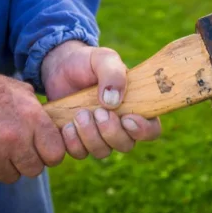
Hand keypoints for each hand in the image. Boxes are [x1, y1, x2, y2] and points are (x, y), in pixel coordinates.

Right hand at [0, 54, 64, 187]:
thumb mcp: (23, 93)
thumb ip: (41, 114)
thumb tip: (55, 128)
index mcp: (33, 119)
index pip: (56, 155)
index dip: (50, 154)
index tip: (43, 150)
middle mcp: (16, 139)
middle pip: (35, 170)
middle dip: (29, 161)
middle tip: (19, 150)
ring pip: (12, 177)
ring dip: (8, 167)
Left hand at [41, 40, 161, 158]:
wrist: (60, 66)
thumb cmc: (88, 62)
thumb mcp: (103, 59)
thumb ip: (113, 73)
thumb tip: (113, 101)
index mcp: (135, 107)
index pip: (151, 130)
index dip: (143, 130)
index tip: (127, 118)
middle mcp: (120, 126)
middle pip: (126, 145)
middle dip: (111, 132)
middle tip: (97, 112)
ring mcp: (99, 135)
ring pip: (102, 152)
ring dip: (90, 136)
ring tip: (79, 114)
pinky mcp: (78, 140)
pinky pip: (79, 153)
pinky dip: (73, 142)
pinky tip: (67, 125)